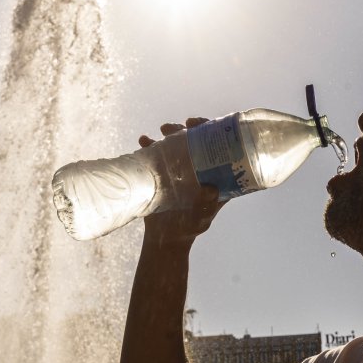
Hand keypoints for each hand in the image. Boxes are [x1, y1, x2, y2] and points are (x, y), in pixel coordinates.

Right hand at [139, 117, 224, 245]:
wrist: (166, 238)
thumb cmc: (189, 228)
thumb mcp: (201, 217)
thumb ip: (207, 205)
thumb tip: (211, 189)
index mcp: (215, 174)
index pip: (219, 145)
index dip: (211, 129)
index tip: (199, 125)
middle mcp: (199, 167)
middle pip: (196, 139)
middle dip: (187, 129)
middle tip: (179, 126)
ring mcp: (181, 168)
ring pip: (177, 143)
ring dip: (169, 133)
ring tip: (160, 132)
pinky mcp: (163, 172)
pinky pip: (157, 154)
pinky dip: (150, 145)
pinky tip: (143, 141)